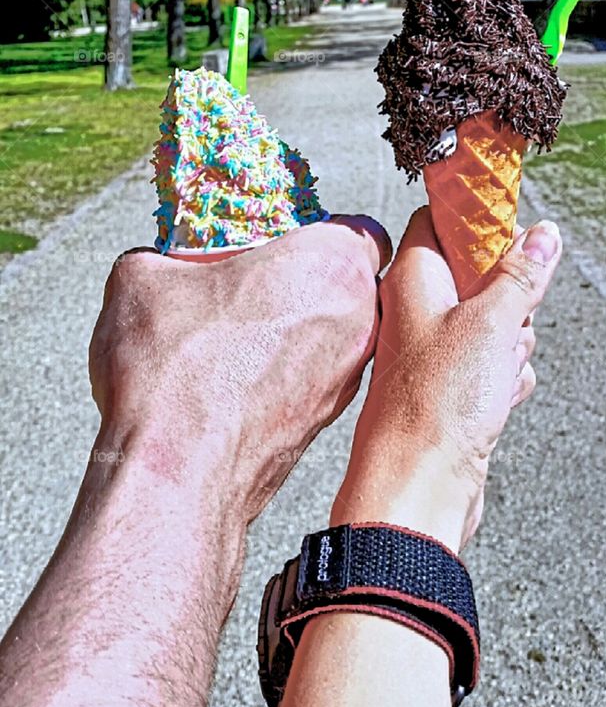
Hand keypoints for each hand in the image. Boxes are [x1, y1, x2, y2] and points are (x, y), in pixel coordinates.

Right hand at [89, 215, 390, 527]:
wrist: (176, 475)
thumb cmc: (175, 370)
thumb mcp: (142, 278)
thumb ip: (162, 257)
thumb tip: (156, 266)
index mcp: (331, 264)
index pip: (362, 231)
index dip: (322, 232)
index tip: (281, 240)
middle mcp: (357, 322)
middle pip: (348, 286)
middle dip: (305, 282)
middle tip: (250, 285)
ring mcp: (347, 380)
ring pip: (333, 338)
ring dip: (294, 332)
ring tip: (233, 336)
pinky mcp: (325, 425)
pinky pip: (313, 381)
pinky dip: (283, 375)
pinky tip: (231, 380)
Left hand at [331, 207, 561, 550]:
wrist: (418, 488)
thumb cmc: (434, 404)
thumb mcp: (492, 322)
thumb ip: (521, 275)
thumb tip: (543, 234)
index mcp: (412, 279)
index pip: (438, 222)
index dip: (477, 219)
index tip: (513, 226)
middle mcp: (418, 311)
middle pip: (479, 275)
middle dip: (512, 295)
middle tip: (510, 317)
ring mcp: (435, 352)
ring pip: (496, 324)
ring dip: (514, 342)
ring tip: (500, 367)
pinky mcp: (453, 390)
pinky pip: (496, 366)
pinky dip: (507, 379)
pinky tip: (500, 398)